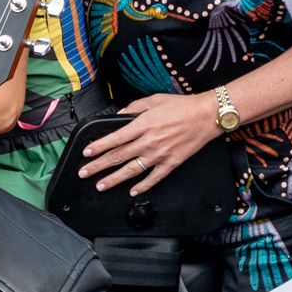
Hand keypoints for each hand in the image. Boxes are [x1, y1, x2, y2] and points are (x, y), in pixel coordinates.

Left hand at [80, 92, 227, 194]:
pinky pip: (154, 178)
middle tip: (84, 173)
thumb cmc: (182, 106)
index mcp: (143, 124)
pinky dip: (142, 186)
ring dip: (114, 179)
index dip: (98, 147)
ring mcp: (160, 154)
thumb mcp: (154, 100)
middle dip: (98, 166)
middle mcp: (149, 141)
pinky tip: (132, 192)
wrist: (207, 116)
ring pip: (131, 170)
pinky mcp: (171, 163)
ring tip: (101, 185)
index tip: (86, 153)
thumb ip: (134, 108)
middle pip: (118, 156)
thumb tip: (119, 116)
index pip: (115, 139)